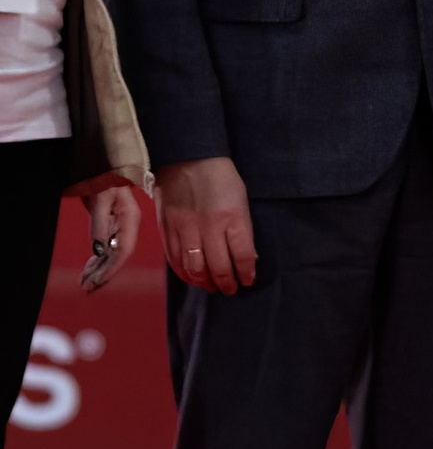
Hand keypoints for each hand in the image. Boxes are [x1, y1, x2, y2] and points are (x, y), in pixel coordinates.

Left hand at [76, 181, 139, 291]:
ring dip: (99, 269)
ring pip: (111, 254)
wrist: (101, 165)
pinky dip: (97, 259)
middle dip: (104, 272)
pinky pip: (106, 247)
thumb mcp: (100, 199)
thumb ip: (100, 224)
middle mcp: (127, 226)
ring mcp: (119, 226)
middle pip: (118, 255)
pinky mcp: (110, 226)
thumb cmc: (103, 178)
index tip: (98, 280)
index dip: (112, 267)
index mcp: (130, 219)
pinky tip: (91, 268)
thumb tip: (99, 249)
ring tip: (86, 282)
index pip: (124, 250)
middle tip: (88, 286)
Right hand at [157, 157, 255, 294]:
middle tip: (230, 290)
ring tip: (213, 287)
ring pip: (195, 268)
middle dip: (226, 283)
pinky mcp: (168, 229)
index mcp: (233, 218)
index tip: (247, 281)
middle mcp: (210, 227)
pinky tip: (192, 278)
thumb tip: (244, 256)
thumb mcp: (241, 200)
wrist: (187, 158)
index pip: (243, 256)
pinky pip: (175, 260)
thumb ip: (241, 228)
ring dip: (205, 283)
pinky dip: (184, 274)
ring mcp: (186, 230)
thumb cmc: (220, 177)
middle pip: (218, 267)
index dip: (246, 273)